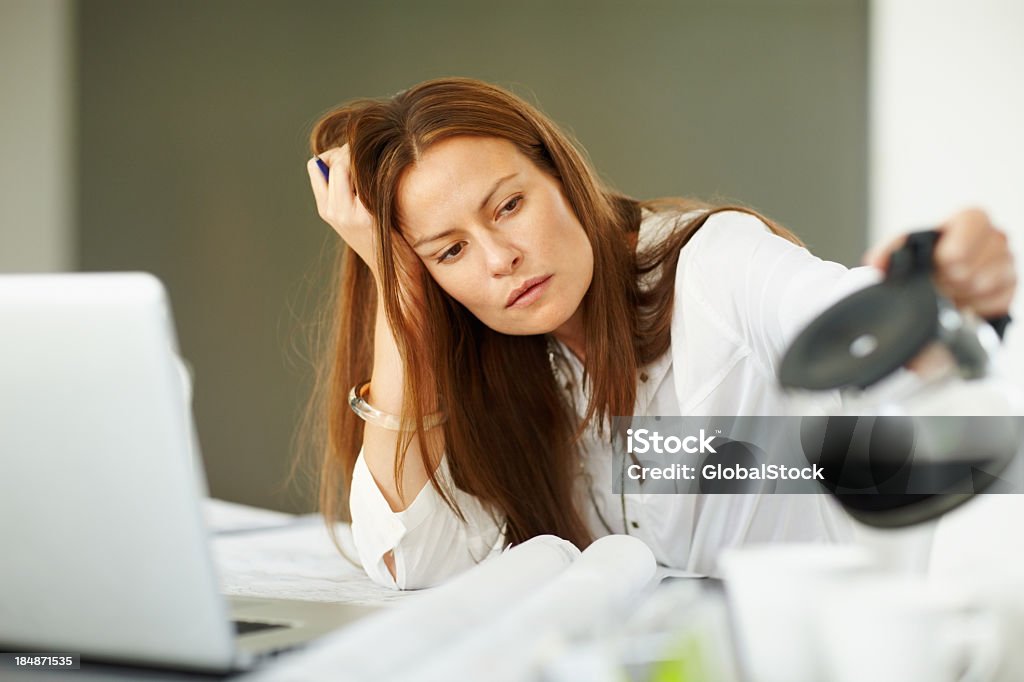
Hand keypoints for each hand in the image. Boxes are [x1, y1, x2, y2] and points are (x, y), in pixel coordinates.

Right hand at [307, 145, 377, 277]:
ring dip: (363, 157)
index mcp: (326, 209)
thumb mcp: (360, 216)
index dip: (334, 153)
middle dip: (350, 150)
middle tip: (372, 156)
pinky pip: (363, 177)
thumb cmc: (385, 242)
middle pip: (332, 161)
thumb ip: (351, 193)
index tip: (354, 157)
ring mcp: (347, 214)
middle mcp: (332, 210)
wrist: (396, 275)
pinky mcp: (367, 215)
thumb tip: (355, 158)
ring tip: (381, 164)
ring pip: (345, 165)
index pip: (315, 165)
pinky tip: (389, 175)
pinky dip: (374, 169)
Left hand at [862, 207, 1016, 317]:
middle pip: (976, 260)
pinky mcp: (1009, 289)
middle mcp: (993, 238)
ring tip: (946, 292)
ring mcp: (1005, 263)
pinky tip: (961, 302)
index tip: (941, 262)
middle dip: (949, 278)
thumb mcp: (902, 250)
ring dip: (958, 294)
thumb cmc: (922, 262)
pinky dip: (973, 307)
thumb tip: (876, 264)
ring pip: (984, 284)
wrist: (934, 287)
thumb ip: (890, 252)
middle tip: (937, 282)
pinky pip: (996, 302)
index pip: (973, 221)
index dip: (956, 246)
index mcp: (969, 220)